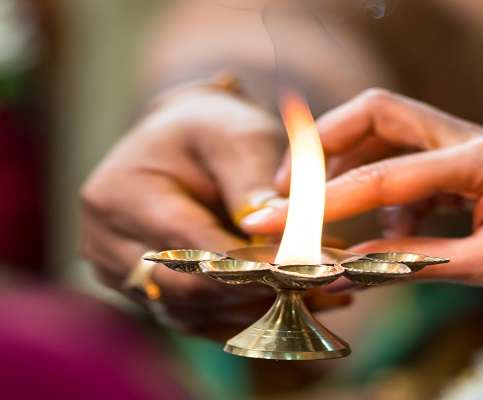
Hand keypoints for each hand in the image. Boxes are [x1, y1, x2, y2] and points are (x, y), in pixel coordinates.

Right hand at [80, 86, 348, 338]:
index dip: (251, 264)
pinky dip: (249, 315)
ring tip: (324, 297)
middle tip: (323, 289)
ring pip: (198, 313)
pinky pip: (200, 319)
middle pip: (189, 290)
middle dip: (260, 291)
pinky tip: (299, 303)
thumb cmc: (213, 130)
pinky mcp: (148, 294)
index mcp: (120, 196)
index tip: (307, 270)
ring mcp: (122, 275)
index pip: (190, 246)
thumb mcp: (237, 137)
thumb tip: (280, 240)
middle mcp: (107, 243)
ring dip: (260, 309)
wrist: (186, 141)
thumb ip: (254, 184)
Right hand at [241, 89, 482, 325]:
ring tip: (324, 211)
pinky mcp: (477, 174)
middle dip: (326, 144)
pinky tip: (387, 229)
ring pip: (395, 139)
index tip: (279, 221)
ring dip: (353, 168)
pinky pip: (417, 172)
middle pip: (382, 116)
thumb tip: (352, 265)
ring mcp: (475, 154)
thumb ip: (420, 262)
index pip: (386, 175)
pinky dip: (389, 195)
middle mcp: (474, 142)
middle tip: (288, 184)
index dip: (326, 202)